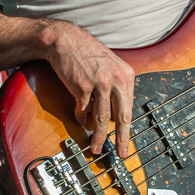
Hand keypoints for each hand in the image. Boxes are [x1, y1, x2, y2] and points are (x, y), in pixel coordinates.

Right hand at [41, 20, 135, 158]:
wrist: (65, 40)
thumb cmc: (87, 54)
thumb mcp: (110, 66)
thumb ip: (117, 86)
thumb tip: (118, 113)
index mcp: (126, 75)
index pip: (129, 108)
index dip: (128, 129)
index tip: (127, 143)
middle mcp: (116, 79)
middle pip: (121, 116)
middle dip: (121, 138)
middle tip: (121, 153)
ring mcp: (99, 83)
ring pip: (101, 118)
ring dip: (98, 136)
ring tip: (96, 147)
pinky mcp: (82, 86)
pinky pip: (83, 110)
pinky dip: (81, 118)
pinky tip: (80, 120)